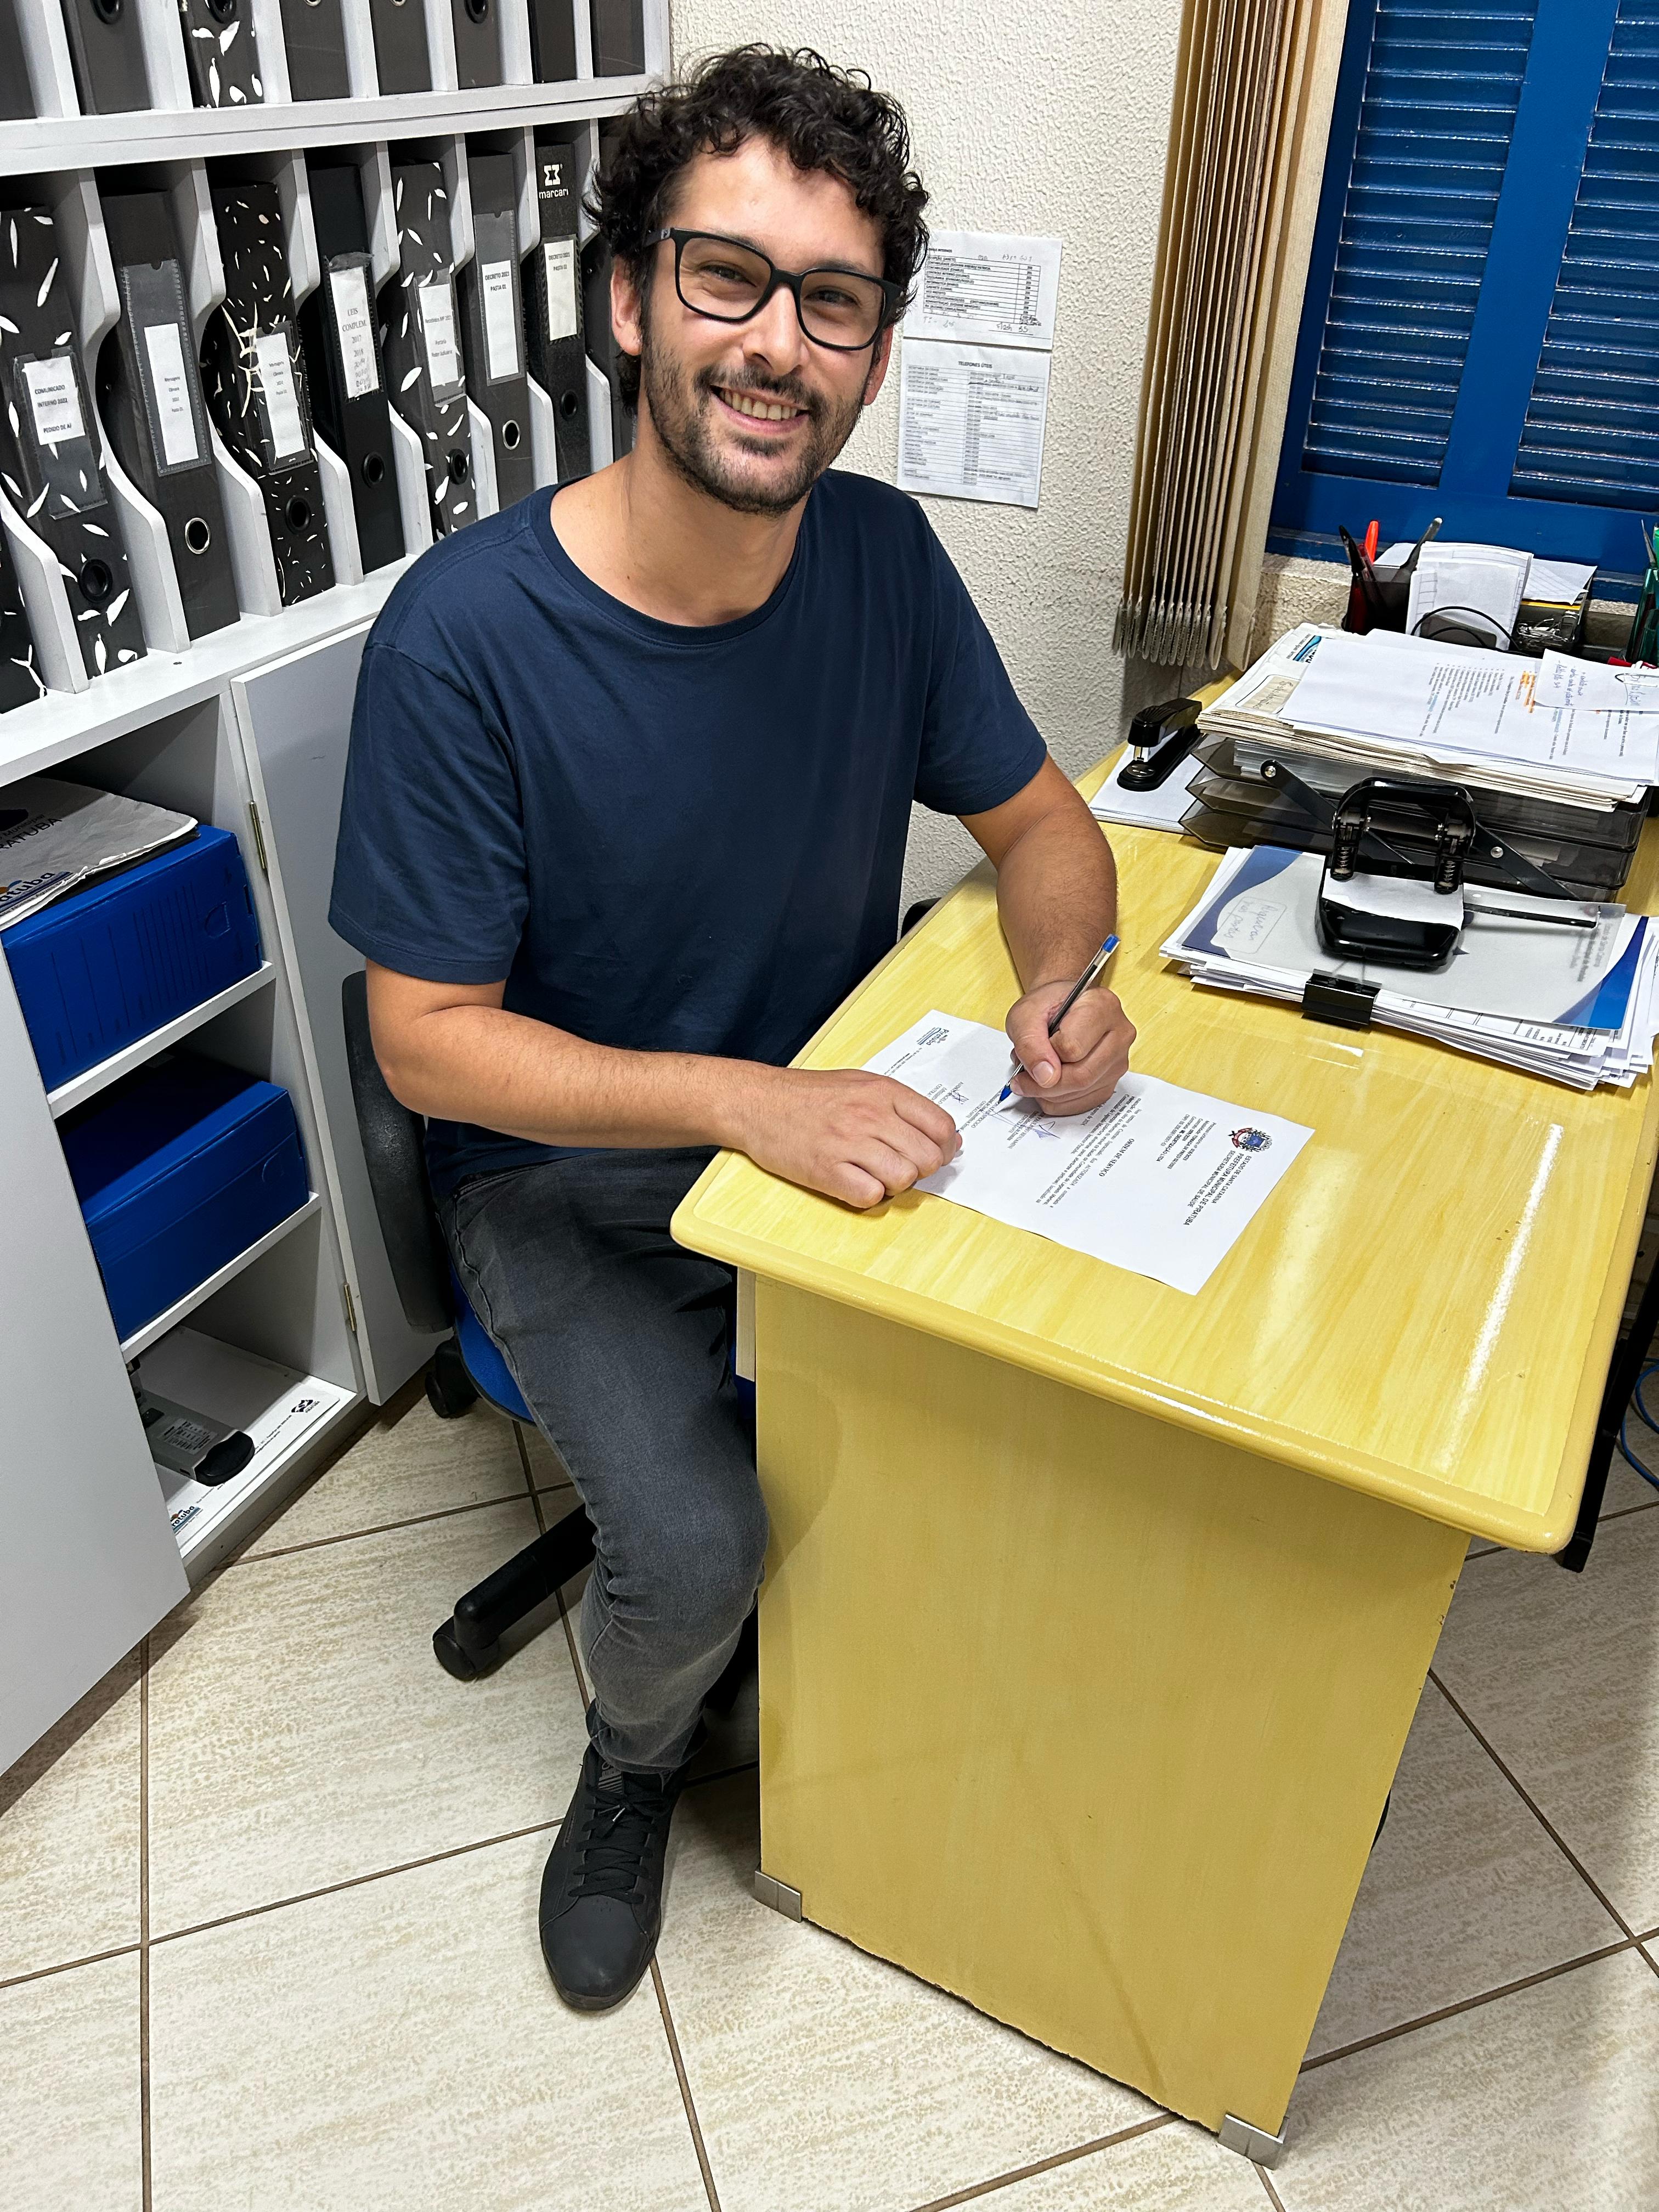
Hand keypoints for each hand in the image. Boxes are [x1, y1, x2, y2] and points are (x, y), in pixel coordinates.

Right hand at [734, 1066, 960, 1209]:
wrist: (758, 1103)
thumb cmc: (810, 1095)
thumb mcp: (862, 1084)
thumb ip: (903, 1107)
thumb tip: (948, 1137)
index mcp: (884, 1092)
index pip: (941, 1127)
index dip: (945, 1147)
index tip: (936, 1153)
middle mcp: (870, 1115)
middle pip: (927, 1157)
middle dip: (921, 1169)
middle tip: (901, 1166)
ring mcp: (848, 1143)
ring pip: (903, 1178)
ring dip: (895, 1184)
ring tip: (876, 1175)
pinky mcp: (826, 1170)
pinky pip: (870, 1196)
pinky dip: (869, 1196)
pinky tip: (856, 1183)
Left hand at [1005, 978, 1134, 1114]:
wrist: (1061, 1009)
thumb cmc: (1048, 1007)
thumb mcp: (1025, 1014)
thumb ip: (1030, 1043)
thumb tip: (1045, 1077)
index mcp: (1102, 1006)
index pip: (1071, 1047)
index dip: (1043, 1054)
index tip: (1030, 1049)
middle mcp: (1120, 1034)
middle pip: (1082, 1076)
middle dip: (1043, 1084)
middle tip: (1021, 1079)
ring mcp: (1119, 1060)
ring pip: (1082, 1093)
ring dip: (1048, 1093)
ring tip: (1036, 1073)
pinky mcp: (1112, 1081)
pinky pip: (1084, 1104)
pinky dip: (1058, 1101)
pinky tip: (1048, 1085)